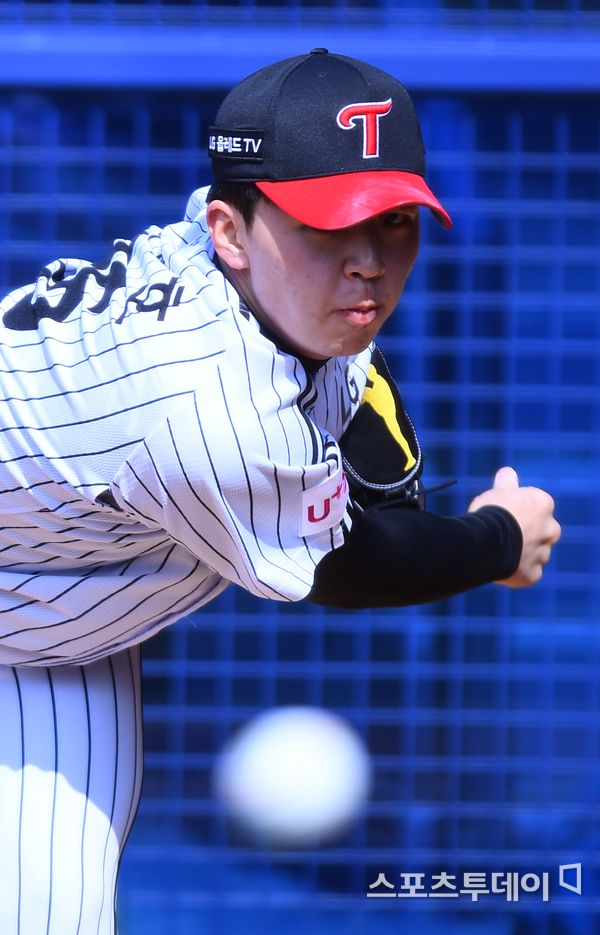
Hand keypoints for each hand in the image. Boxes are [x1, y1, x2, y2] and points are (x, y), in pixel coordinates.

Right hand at [468, 466, 560, 587]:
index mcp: (543, 504)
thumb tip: (508, 472)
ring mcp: (543, 554)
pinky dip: (517, 571)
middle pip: (541, 530)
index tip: (502, 512)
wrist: (487, 543)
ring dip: (523, 552)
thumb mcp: (496, 492)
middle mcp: (550, 529)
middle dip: (527, 532)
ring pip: (536, 553)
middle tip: (502, 533)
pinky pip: (527, 572)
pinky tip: (501, 567)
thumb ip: (506, 483)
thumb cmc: (492, 513)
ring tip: (498, 551)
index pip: (534, 504)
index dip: (517, 508)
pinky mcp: (533, 574)